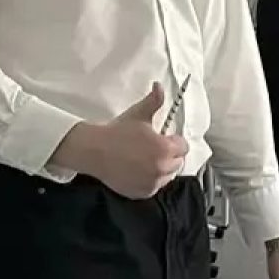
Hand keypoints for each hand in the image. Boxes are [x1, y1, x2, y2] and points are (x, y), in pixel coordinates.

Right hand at [62, 85, 188, 199]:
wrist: (94, 151)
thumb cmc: (117, 132)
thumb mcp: (138, 114)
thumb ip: (154, 101)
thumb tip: (159, 86)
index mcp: (165, 149)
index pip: (183, 147)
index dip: (174, 141)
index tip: (163, 138)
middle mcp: (162, 168)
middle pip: (178, 162)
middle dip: (170, 155)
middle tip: (153, 148)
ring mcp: (152, 183)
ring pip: (167, 176)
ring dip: (161, 169)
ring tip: (145, 159)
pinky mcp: (142, 193)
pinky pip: (154, 186)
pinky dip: (150, 180)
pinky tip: (138, 170)